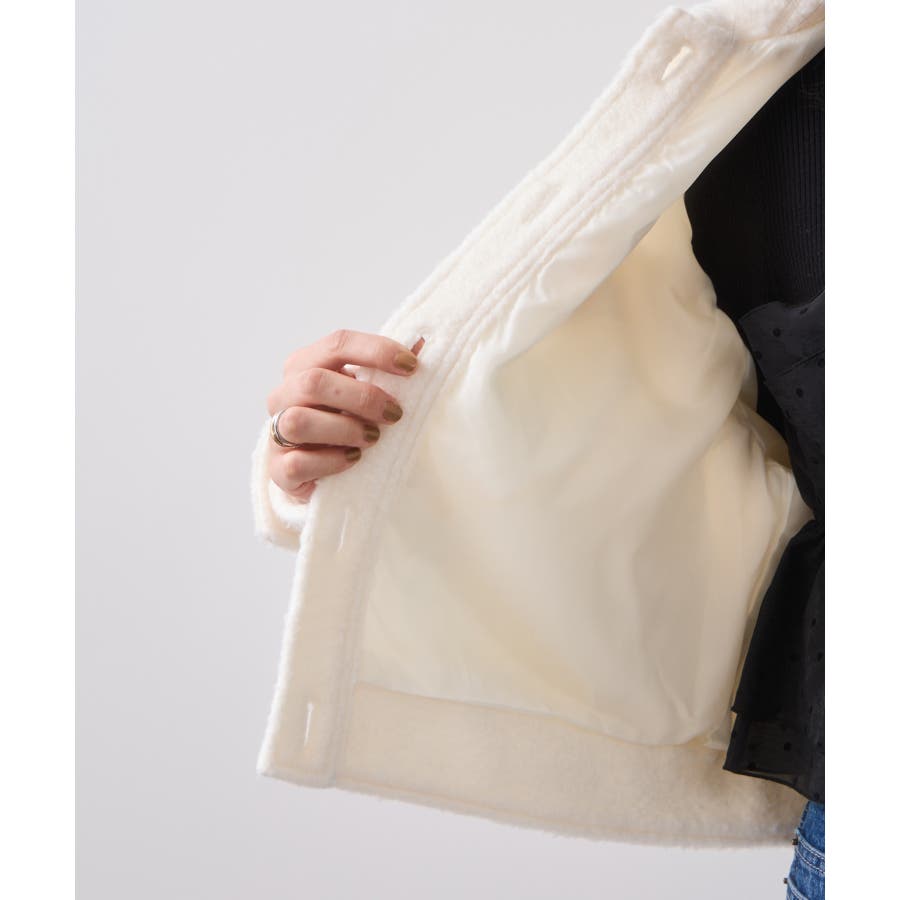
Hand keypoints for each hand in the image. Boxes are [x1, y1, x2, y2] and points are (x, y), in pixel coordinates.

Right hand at [266, 329, 424, 500]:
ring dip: (344, 429)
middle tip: (394, 413)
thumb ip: (387, 367)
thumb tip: (424, 340)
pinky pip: (297, 463)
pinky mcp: (280, 469)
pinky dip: (330, 461)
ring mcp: (276, 432)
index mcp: (305, 365)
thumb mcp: (363, 389)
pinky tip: (353, 458)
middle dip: (363, 397)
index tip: (411, 366)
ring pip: (298, 421)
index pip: (338, 343)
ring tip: (373, 438)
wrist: (316, 467)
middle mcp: (284, 394)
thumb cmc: (343, 419)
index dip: (376, 351)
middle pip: (314, 382)